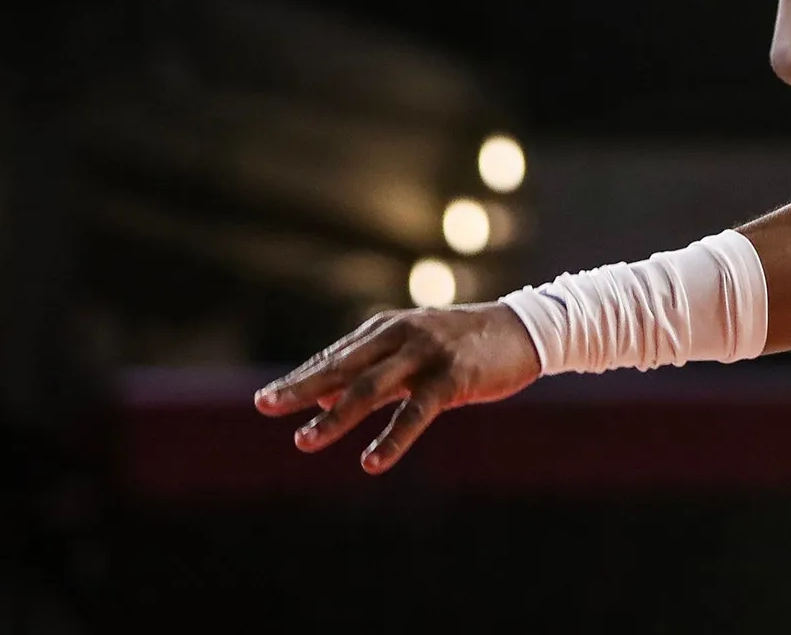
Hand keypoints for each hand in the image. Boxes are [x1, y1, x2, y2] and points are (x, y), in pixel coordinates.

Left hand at [252, 302, 540, 472]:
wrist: (524, 330)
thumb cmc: (464, 346)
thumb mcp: (414, 354)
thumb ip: (373, 375)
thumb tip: (323, 400)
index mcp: (388, 328)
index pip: (335, 357)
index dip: (302, 378)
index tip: (269, 399)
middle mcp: (401, 334)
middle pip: (342, 366)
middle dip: (301, 388)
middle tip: (266, 405)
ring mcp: (426, 354)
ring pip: (371, 388)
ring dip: (336, 416)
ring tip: (306, 441)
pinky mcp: (452, 376)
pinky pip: (415, 412)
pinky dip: (391, 438)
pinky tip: (371, 462)